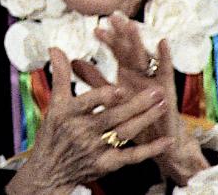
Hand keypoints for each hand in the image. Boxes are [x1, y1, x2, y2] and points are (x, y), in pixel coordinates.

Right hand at [5, 48, 172, 194]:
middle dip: (136, 105)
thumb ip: (61, 75)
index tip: (118, 89)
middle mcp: (82, 131)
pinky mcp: (107, 163)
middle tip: (156, 92)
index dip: (103, 97)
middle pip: (113, 117)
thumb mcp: (55, 103)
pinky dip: (150, 149)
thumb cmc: (54, 132)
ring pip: (125, 132)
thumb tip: (56, 48)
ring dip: (145, 119)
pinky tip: (166, 141)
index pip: (87, 103)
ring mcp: (96, 149)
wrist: (51, 169)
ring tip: (162, 106)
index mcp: (68, 114)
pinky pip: (131, 156)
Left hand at [88, 14, 207, 184]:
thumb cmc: (135, 118)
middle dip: (122, 33)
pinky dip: (165, 56)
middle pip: (129, 49)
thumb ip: (93, 79)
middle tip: (113, 17)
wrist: (157, 141)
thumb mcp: (110, 97)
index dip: (107, 41)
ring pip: (144, 56)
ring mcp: (153, 80)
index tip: (96, 29)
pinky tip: (162, 42)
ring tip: (131, 25)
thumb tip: (73, 61)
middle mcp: (139, 73)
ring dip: (138, 41)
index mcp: (126, 73)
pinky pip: (165, 71)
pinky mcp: (166, 90)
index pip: (116, 52)